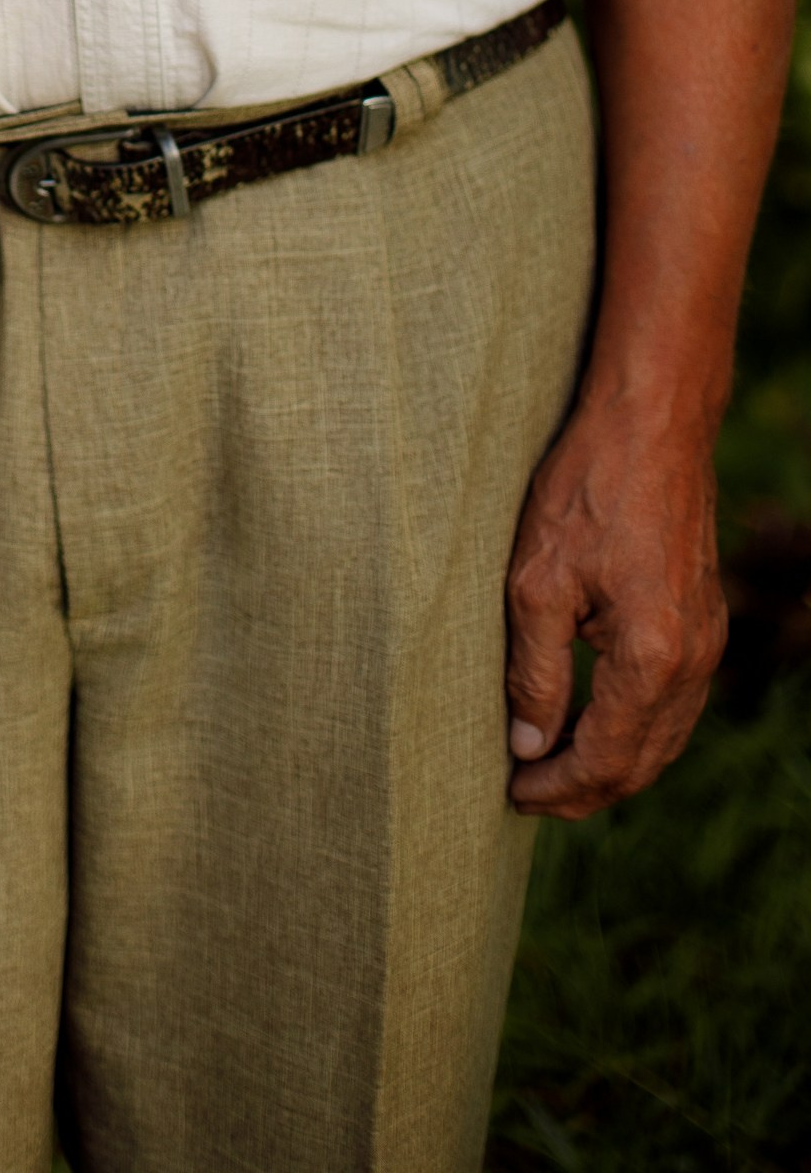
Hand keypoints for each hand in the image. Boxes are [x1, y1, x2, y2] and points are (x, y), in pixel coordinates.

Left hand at [503, 395, 728, 817]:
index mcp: (651, 659)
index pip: (606, 759)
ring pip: (664, 737)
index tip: (512, 794)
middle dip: (585, 789)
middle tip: (528, 794)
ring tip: (553, 767)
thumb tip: (530, 745)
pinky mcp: (704, 620)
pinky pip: (675, 701)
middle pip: (643, 762)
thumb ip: (536, 672)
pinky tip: (596, 719)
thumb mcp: (537, 581)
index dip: (557, 789)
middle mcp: (692, 661)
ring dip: (612, 762)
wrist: (650, 426)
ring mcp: (707, 642)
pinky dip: (636, 727)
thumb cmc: (587, 490)